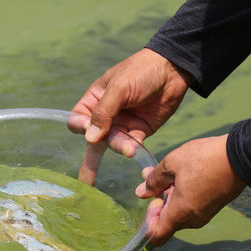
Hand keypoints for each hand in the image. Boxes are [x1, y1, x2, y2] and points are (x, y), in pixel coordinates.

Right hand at [69, 48, 192, 184]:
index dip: (80, 127)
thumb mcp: (119, 88)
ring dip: (119, 147)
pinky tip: (135, 149)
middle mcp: (105, 115)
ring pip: (113, 144)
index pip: (78, 120)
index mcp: (94, 100)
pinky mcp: (139, 131)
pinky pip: (131, 145)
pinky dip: (132, 149)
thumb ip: (103, 112)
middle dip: (90, 160)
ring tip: (129, 148)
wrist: (173, 69)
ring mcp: (122, 124)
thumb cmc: (141, 70)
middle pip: (93, 139)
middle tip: (85, 181)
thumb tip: (89, 138)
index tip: (88, 131)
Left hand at [135, 134, 245, 245]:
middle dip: (159, 203)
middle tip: (160, 179)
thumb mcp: (172, 164)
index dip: (148, 221)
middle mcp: (192, 220)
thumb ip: (154, 181)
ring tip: (173, 174)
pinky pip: (191, 209)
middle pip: (167, 223)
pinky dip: (184, 197)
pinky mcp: (212, 207)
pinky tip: (185, 177)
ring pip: (179, 214)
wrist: (242, 155)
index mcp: (180, 214)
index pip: (156, 236)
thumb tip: (141, 193)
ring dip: (171, 198)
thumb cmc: (205, 159)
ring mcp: (204, 215)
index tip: (153, 199)